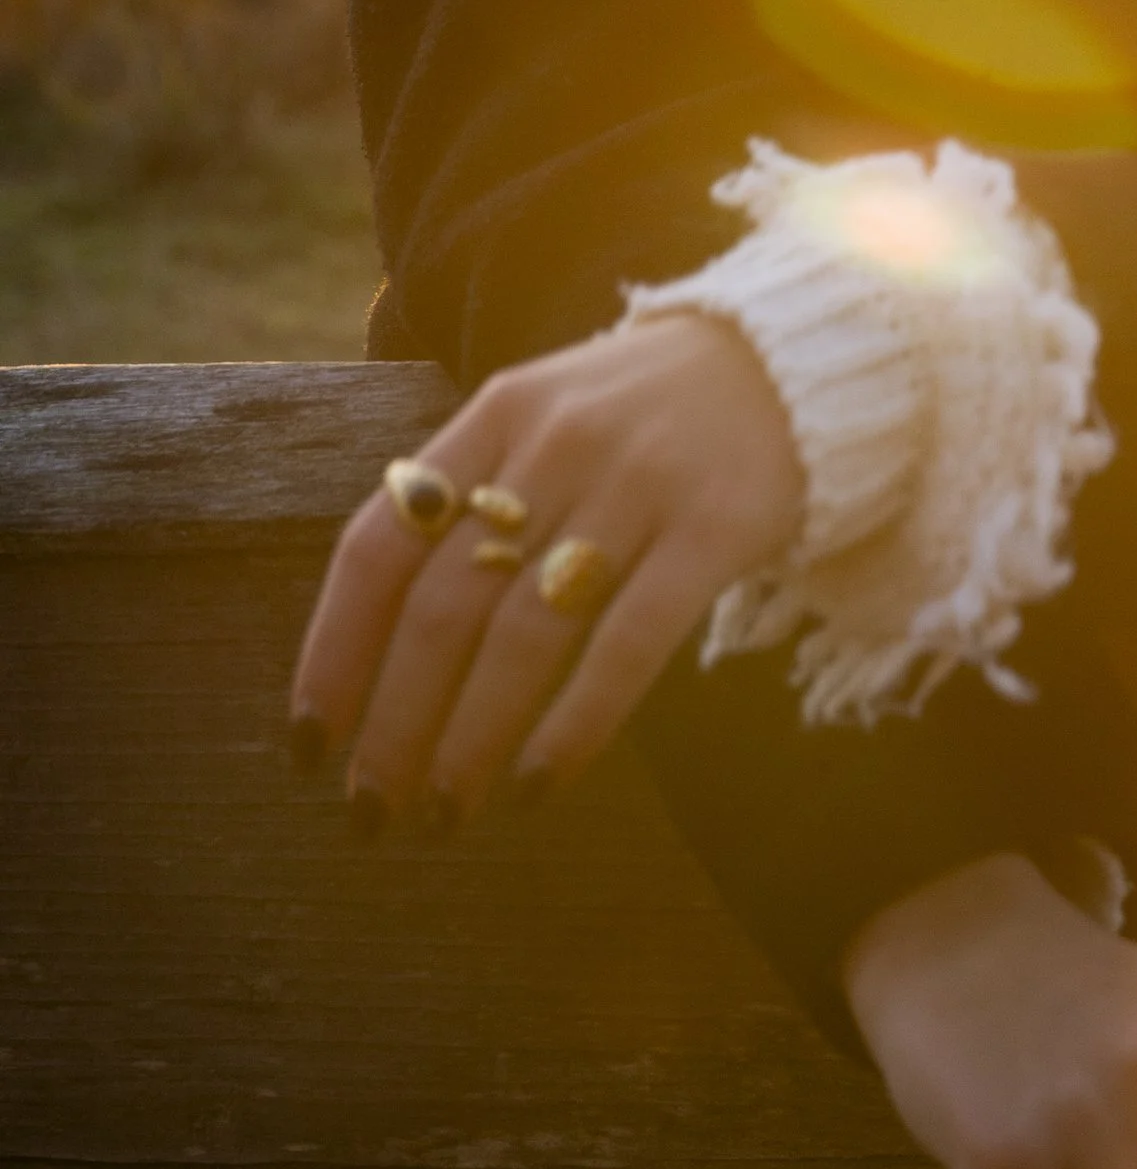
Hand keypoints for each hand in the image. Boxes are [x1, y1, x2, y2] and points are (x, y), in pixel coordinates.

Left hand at [290, 311, 801, 826]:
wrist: (795, 354)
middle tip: (372, 810)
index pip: (381, 542)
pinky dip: (573, 723)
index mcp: (497, 412)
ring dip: (470, 739)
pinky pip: (629, 642)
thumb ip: (471, 497)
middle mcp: (557, 441)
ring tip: (445, 815)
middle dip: (396, 722)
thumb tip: (375, 653)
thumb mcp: (544, 418)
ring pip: (525, 632)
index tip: (309, 746)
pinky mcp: (716, 526)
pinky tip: (534, 784)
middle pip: (445, 604)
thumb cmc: (644, 414)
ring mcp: (640, 481)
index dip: (335, 651)